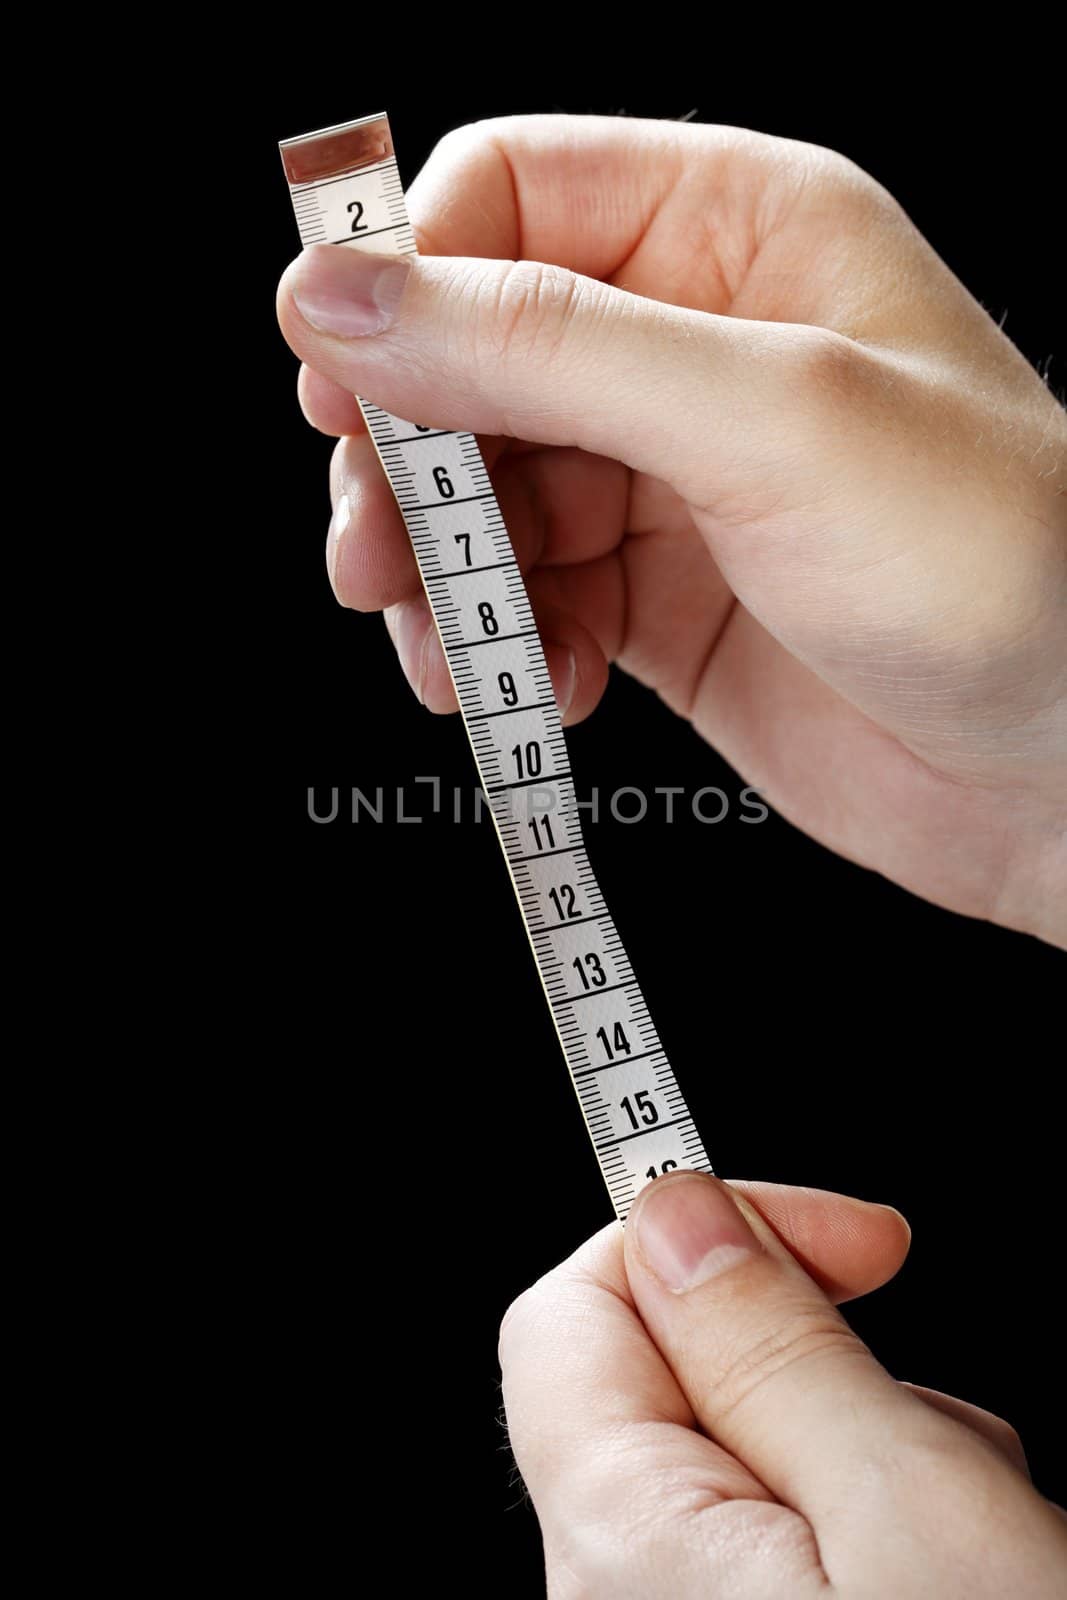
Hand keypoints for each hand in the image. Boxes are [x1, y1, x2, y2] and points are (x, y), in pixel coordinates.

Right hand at [275, 115, 1066, 945]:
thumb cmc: (998, 566)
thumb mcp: (766, 419)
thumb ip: (544, 346)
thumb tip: (344, 297)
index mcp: (738, 234)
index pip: (510, 197)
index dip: (407, 281)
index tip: (339, 386)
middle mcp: (693, 346)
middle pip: (469, 355)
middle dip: (409, 462)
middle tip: (374, 557)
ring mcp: (670, 479)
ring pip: (482, 492)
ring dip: (443, 577)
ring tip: (451, 658)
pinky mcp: (657, 599)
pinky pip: (529, 597)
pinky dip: (505, 644)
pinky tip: (544, 684)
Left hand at [499, 1172, 1065, 1595]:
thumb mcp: (912, 1506)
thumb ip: (776, 1349)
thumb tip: (677, 1211)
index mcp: (623, 1545)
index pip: (578, 1304)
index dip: (705, 1234)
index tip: (842, 1233)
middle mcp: (618, 1599)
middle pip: (669, 1375)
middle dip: (809, 1354)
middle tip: (923, 1414)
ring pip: (747, 1452)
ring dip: (866, 1448)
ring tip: (971, 1525)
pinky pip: (779, 1534)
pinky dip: (875, 1519)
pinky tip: (959, 1565)